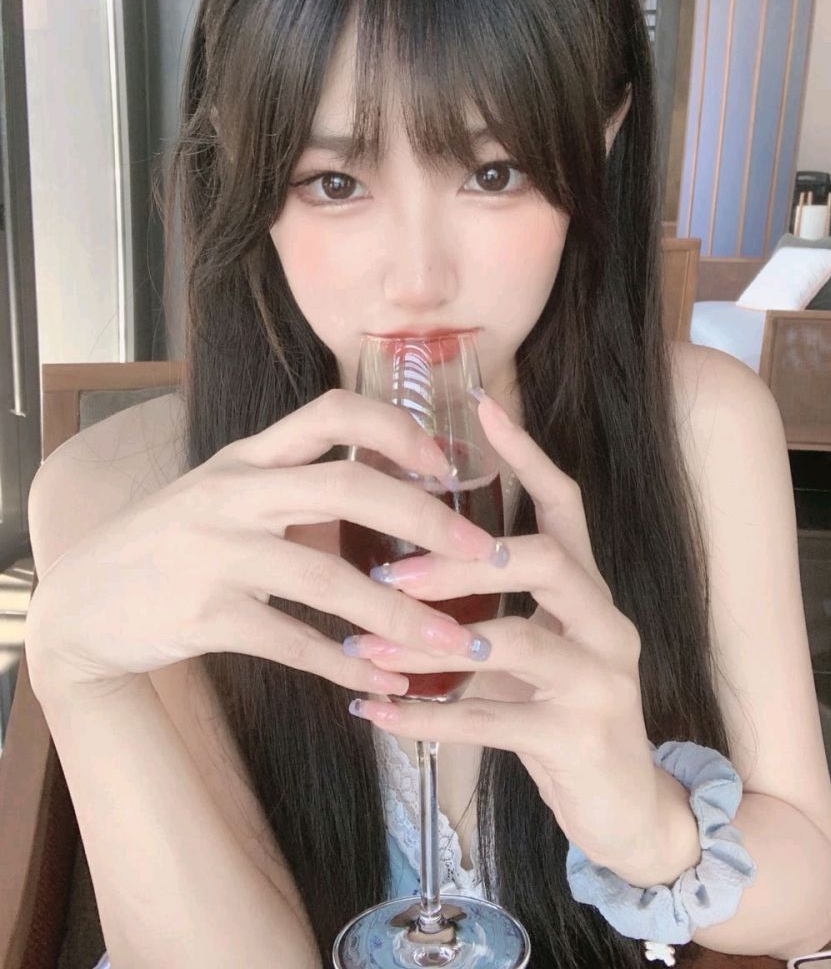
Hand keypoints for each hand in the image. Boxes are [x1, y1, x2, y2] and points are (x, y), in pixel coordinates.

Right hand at [24, 389, 499, 704]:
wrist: (83, 602)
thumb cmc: (171, 543)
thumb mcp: (225, 493)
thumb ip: (294, 485)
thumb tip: (392, 489)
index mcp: (248, 457)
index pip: (331, 411)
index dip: (397, 428)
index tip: (446, 464)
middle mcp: (235, 492)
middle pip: (348, 485)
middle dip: (427, 519)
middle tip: (483, 552)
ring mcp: (217, 552)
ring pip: (328, 577)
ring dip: (402, 612)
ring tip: (457, 641)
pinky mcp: (205, 616)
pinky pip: (292, 641)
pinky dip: (346, 664)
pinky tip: (386, 684)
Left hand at [348, 391, 663, 879]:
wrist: (628, 809)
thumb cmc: (566, 712)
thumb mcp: (540, 648)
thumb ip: (497, 606)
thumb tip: (410, 564)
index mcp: (591, 590)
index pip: (564, 504)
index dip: (525, 453)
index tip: (479, 406)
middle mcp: (606, 623)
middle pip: (545, 559)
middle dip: (461, 561)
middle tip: (388, 572)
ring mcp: (600, 680)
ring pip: (514, 640)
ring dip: (431, 640)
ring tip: (365, 645)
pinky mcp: (578, 738)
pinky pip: (492, 720)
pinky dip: (427, 715)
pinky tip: (375, 713)